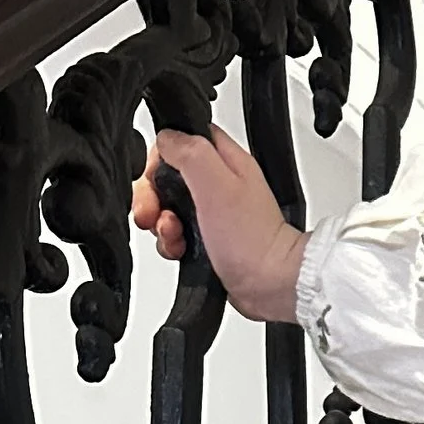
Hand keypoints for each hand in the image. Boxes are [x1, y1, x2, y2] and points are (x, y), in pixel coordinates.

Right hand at [132, 122, 304, 324]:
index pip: (182, 140)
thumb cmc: (253, 238)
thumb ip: (189, 152)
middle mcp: (218, 185)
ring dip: (160, 222)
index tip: (156, 178)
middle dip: (152, 194)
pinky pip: (174, 234)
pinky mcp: (207, 239)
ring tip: (173, 235)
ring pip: (167, 207)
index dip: (160, 156)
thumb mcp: (216, 184)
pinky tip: (179, 249)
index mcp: (225, 161)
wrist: (270, 285)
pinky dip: (170, 242)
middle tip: (155, 212)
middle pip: (167, 176)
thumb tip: (166, 137)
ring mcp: (212, 213)